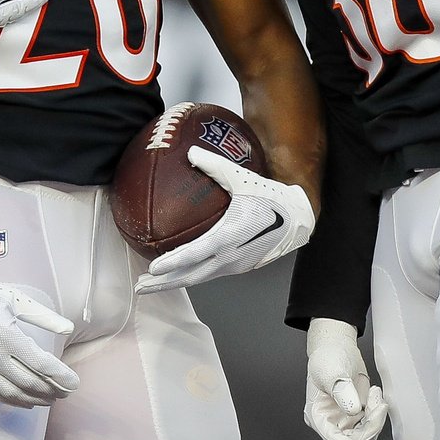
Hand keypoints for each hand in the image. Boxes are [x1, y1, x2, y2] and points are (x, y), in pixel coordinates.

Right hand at [0, 267, 79, 407]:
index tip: (74, 382)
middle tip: (65, 392)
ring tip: (49, 399)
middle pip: (29, 382)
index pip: (40, 364)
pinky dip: (11, 400)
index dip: (60, 376)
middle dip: (51, 390)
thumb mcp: (15, 299)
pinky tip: (24, 401)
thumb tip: (67, 328)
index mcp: (5, 335)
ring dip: (33, 399)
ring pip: (11, 393)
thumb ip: (43, 316)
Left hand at [134, 146, 314, 292]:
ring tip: (152, 284)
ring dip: (175, 282)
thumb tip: (190, 152)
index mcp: (230, 237)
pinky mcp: (239, 267)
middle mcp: (231, 257)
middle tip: (140, 287)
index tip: (152, 269)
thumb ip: (215, 166)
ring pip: (199, 278)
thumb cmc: (271, 198)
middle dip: (163, 284)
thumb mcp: (243, 179)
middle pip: (191, 276)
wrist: (299, 219)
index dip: (172, 263)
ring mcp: (235, 265)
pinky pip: (209, 273)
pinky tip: (178, 271)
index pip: (195, 255)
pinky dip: (190, 275)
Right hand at [304, 318, 387, 439]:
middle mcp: (331, 421)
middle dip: (370, 425)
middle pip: (353, 438)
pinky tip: (373, 394)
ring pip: (366, 433)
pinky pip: (372, 423)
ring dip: (375, 416)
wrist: (338, 348)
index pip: (333, 437)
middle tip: (378, 406)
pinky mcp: (358, 415)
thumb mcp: (331, 371)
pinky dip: (377, 411)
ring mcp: (345, 419)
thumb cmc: (327, 357)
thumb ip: (341, 390)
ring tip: (373, 393)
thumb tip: (352, 409)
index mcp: (317, 414)